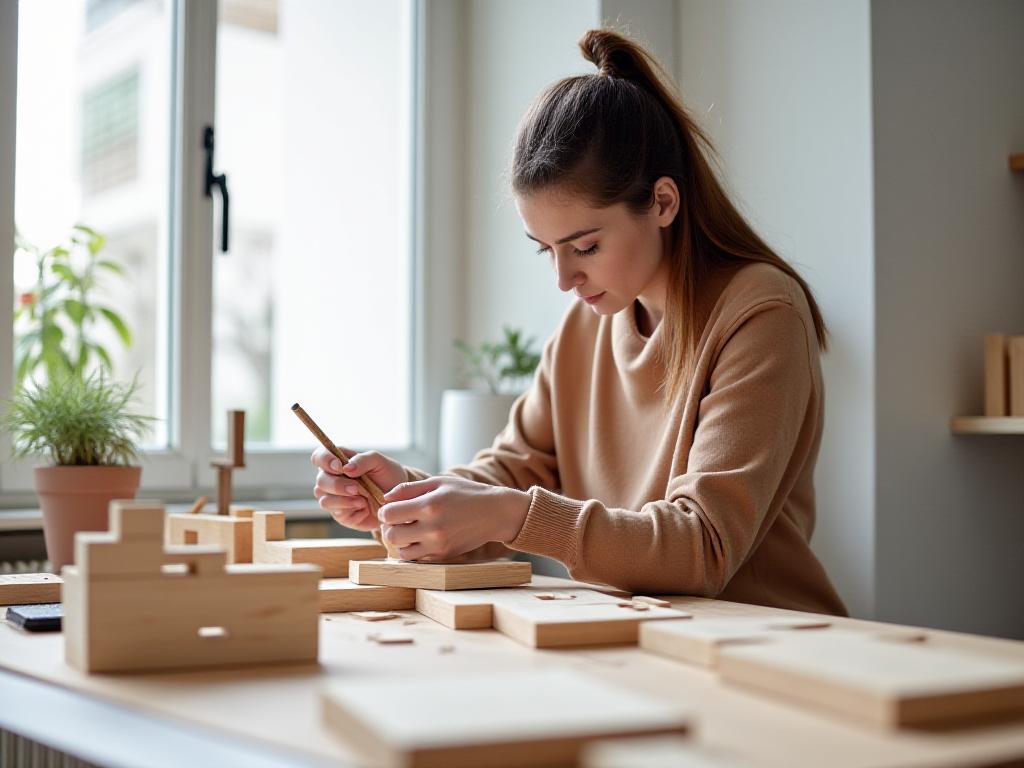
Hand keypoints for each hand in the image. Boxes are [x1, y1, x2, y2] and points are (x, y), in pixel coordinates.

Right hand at [311, 446, 405, 531]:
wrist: (399, 498)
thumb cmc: (387, 475)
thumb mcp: (379, 462)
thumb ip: (363, 460)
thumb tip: (347, 468)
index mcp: (338, 462)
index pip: (319, 456)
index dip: (324, 460)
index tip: (339, 466)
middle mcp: (332, 479)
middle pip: (320, 481)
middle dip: (337, 485)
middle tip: (356, 488)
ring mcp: (334, 498)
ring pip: (324, 500)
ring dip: (343, 499)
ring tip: (363, 500)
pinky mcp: (341, 514)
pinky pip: (336, 513)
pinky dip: (350, 509)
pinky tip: (364, 507)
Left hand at [377, 475, 529, 560]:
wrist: (495, 513)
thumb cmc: (466, 494)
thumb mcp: (438, 482)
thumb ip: (409, 489)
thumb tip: (386, 498)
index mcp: (429, 505)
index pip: (389, 514)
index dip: (385, 511)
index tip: (391, 509)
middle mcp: (432, 528)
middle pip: (391, 535)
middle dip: (390, 527)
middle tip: (397, 521)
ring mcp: (438, 545)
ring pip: (401, 551)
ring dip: (401, 541)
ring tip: (409, 530)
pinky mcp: (443, 556)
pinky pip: (417, 558)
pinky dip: (414, 549)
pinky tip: (422, 538)